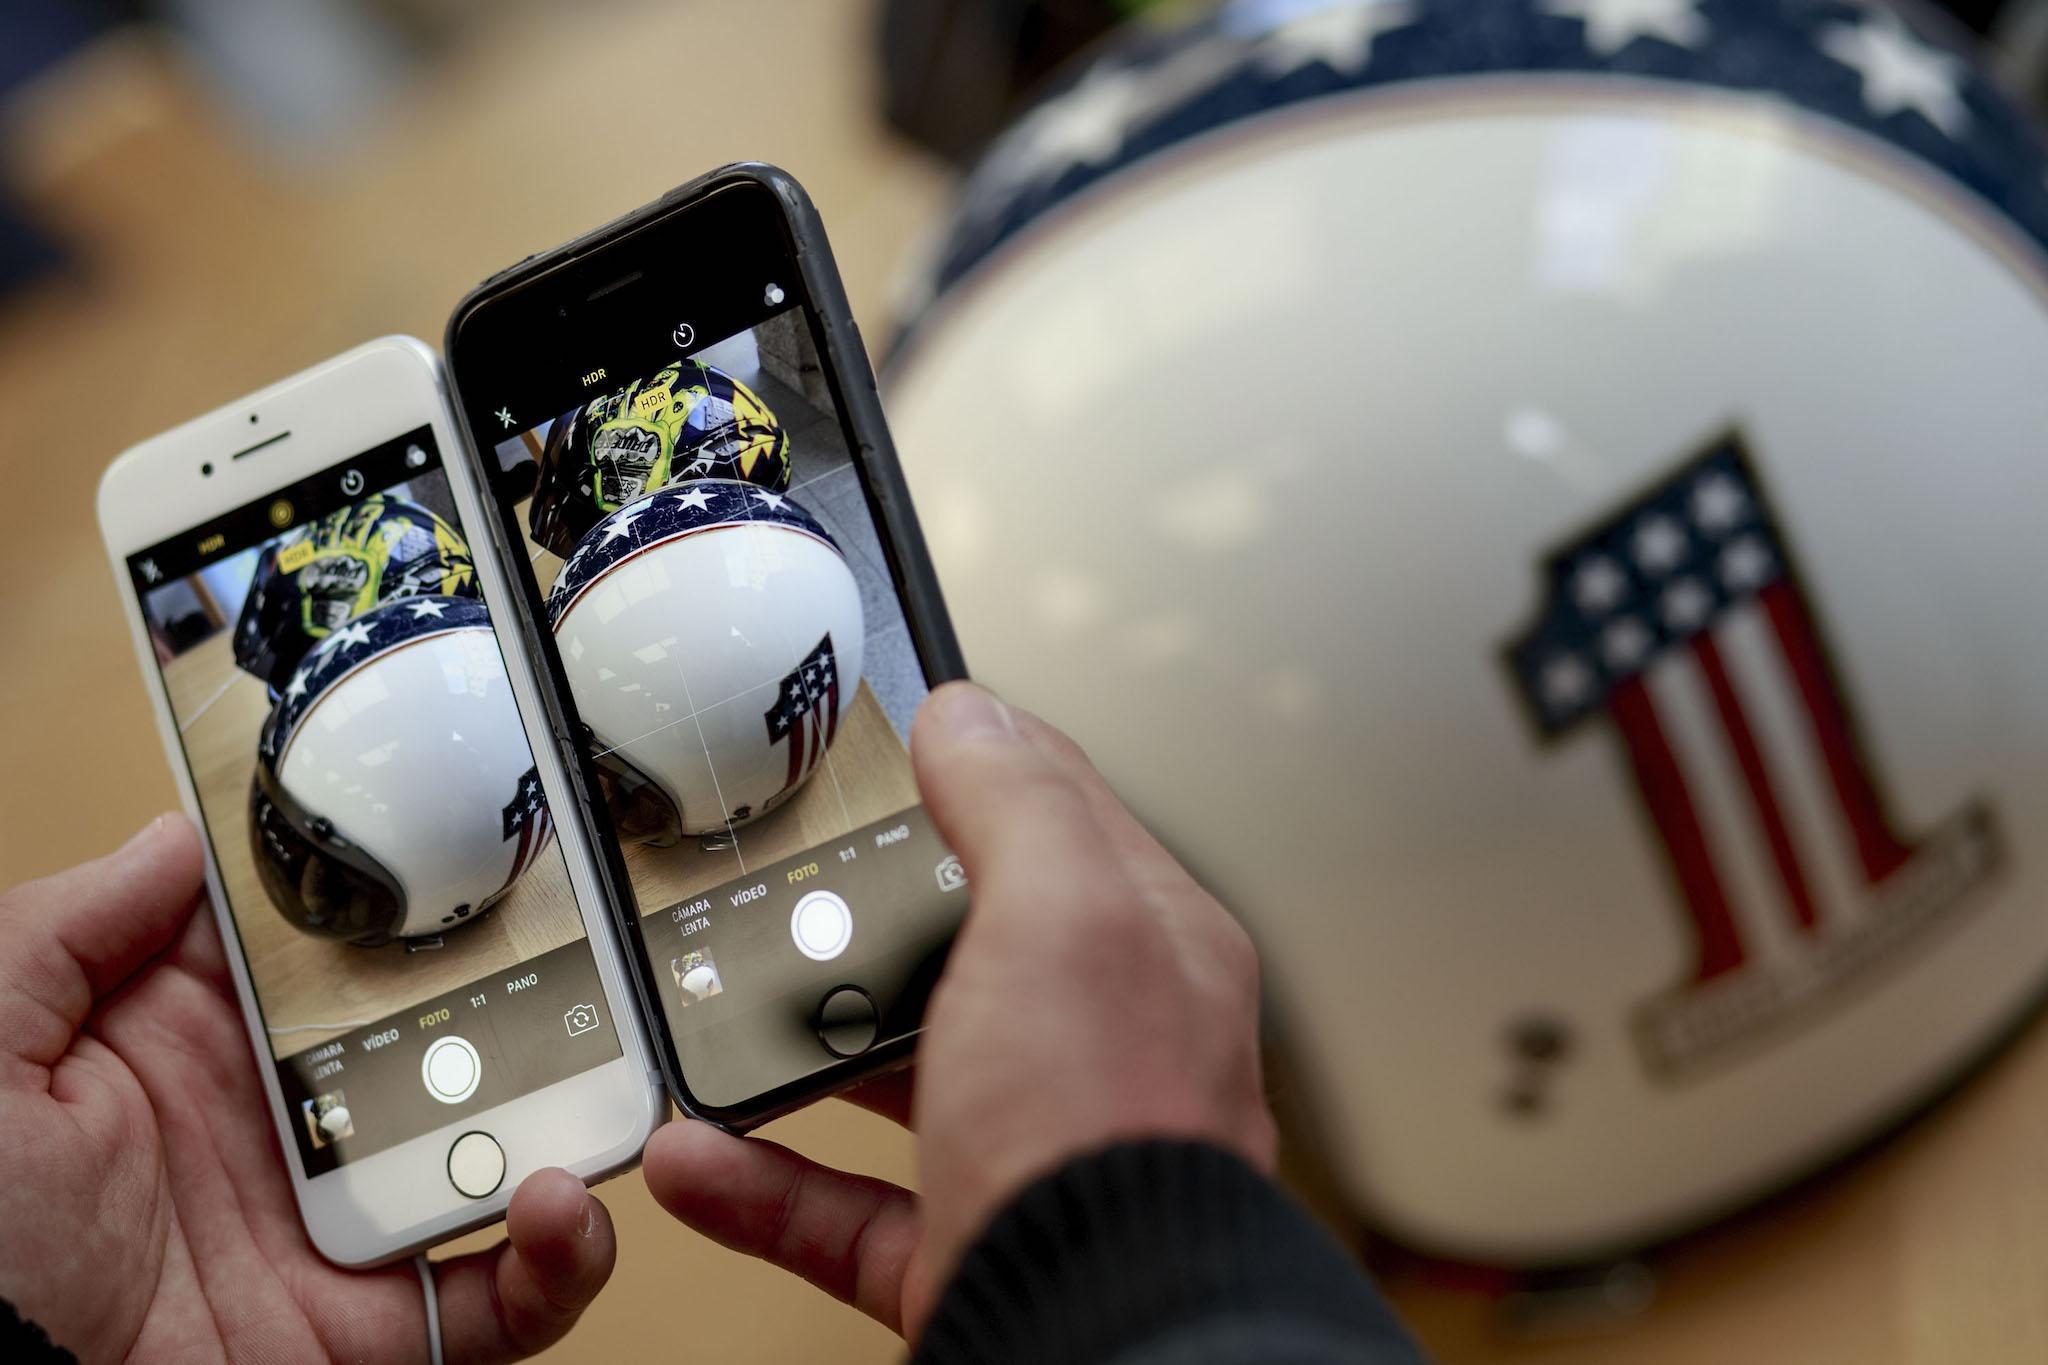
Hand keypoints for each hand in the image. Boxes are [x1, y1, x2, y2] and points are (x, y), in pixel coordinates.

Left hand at [0, 815, 615, 1362]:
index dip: (411, 902)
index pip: (333, 950)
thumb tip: (179, 835)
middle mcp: (289, 1126)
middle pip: (446, 1038)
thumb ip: (72, 930)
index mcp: (199, 1046)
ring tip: (606, 1083)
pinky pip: (505, 1298)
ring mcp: (345, 1224)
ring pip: (501, 1154)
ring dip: (573, 1116)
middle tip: (596, 959)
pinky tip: (561, 1204)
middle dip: (534, 995)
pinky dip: (561, 1258)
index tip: (487, 852)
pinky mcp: (380, 1325)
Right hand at [644, 683, 1274, 1338]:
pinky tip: (697, 1156)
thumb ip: (1018, 804)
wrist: (1099, 1347)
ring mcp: (1031, 1156)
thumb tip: (973, 713)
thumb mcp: (1063, 919)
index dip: (980, 769)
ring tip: (720, 1016)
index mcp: (1151, 952)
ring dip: (800, 1052)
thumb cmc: (1109, 1140)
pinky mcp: (965, 1252)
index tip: (902, 740)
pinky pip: (844, 1209)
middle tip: (786, 891)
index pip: (1061, 823)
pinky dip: (762, 1184)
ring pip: (903, 1082)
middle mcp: (1101, 1052)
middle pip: (969, 955)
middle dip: (870, 923)